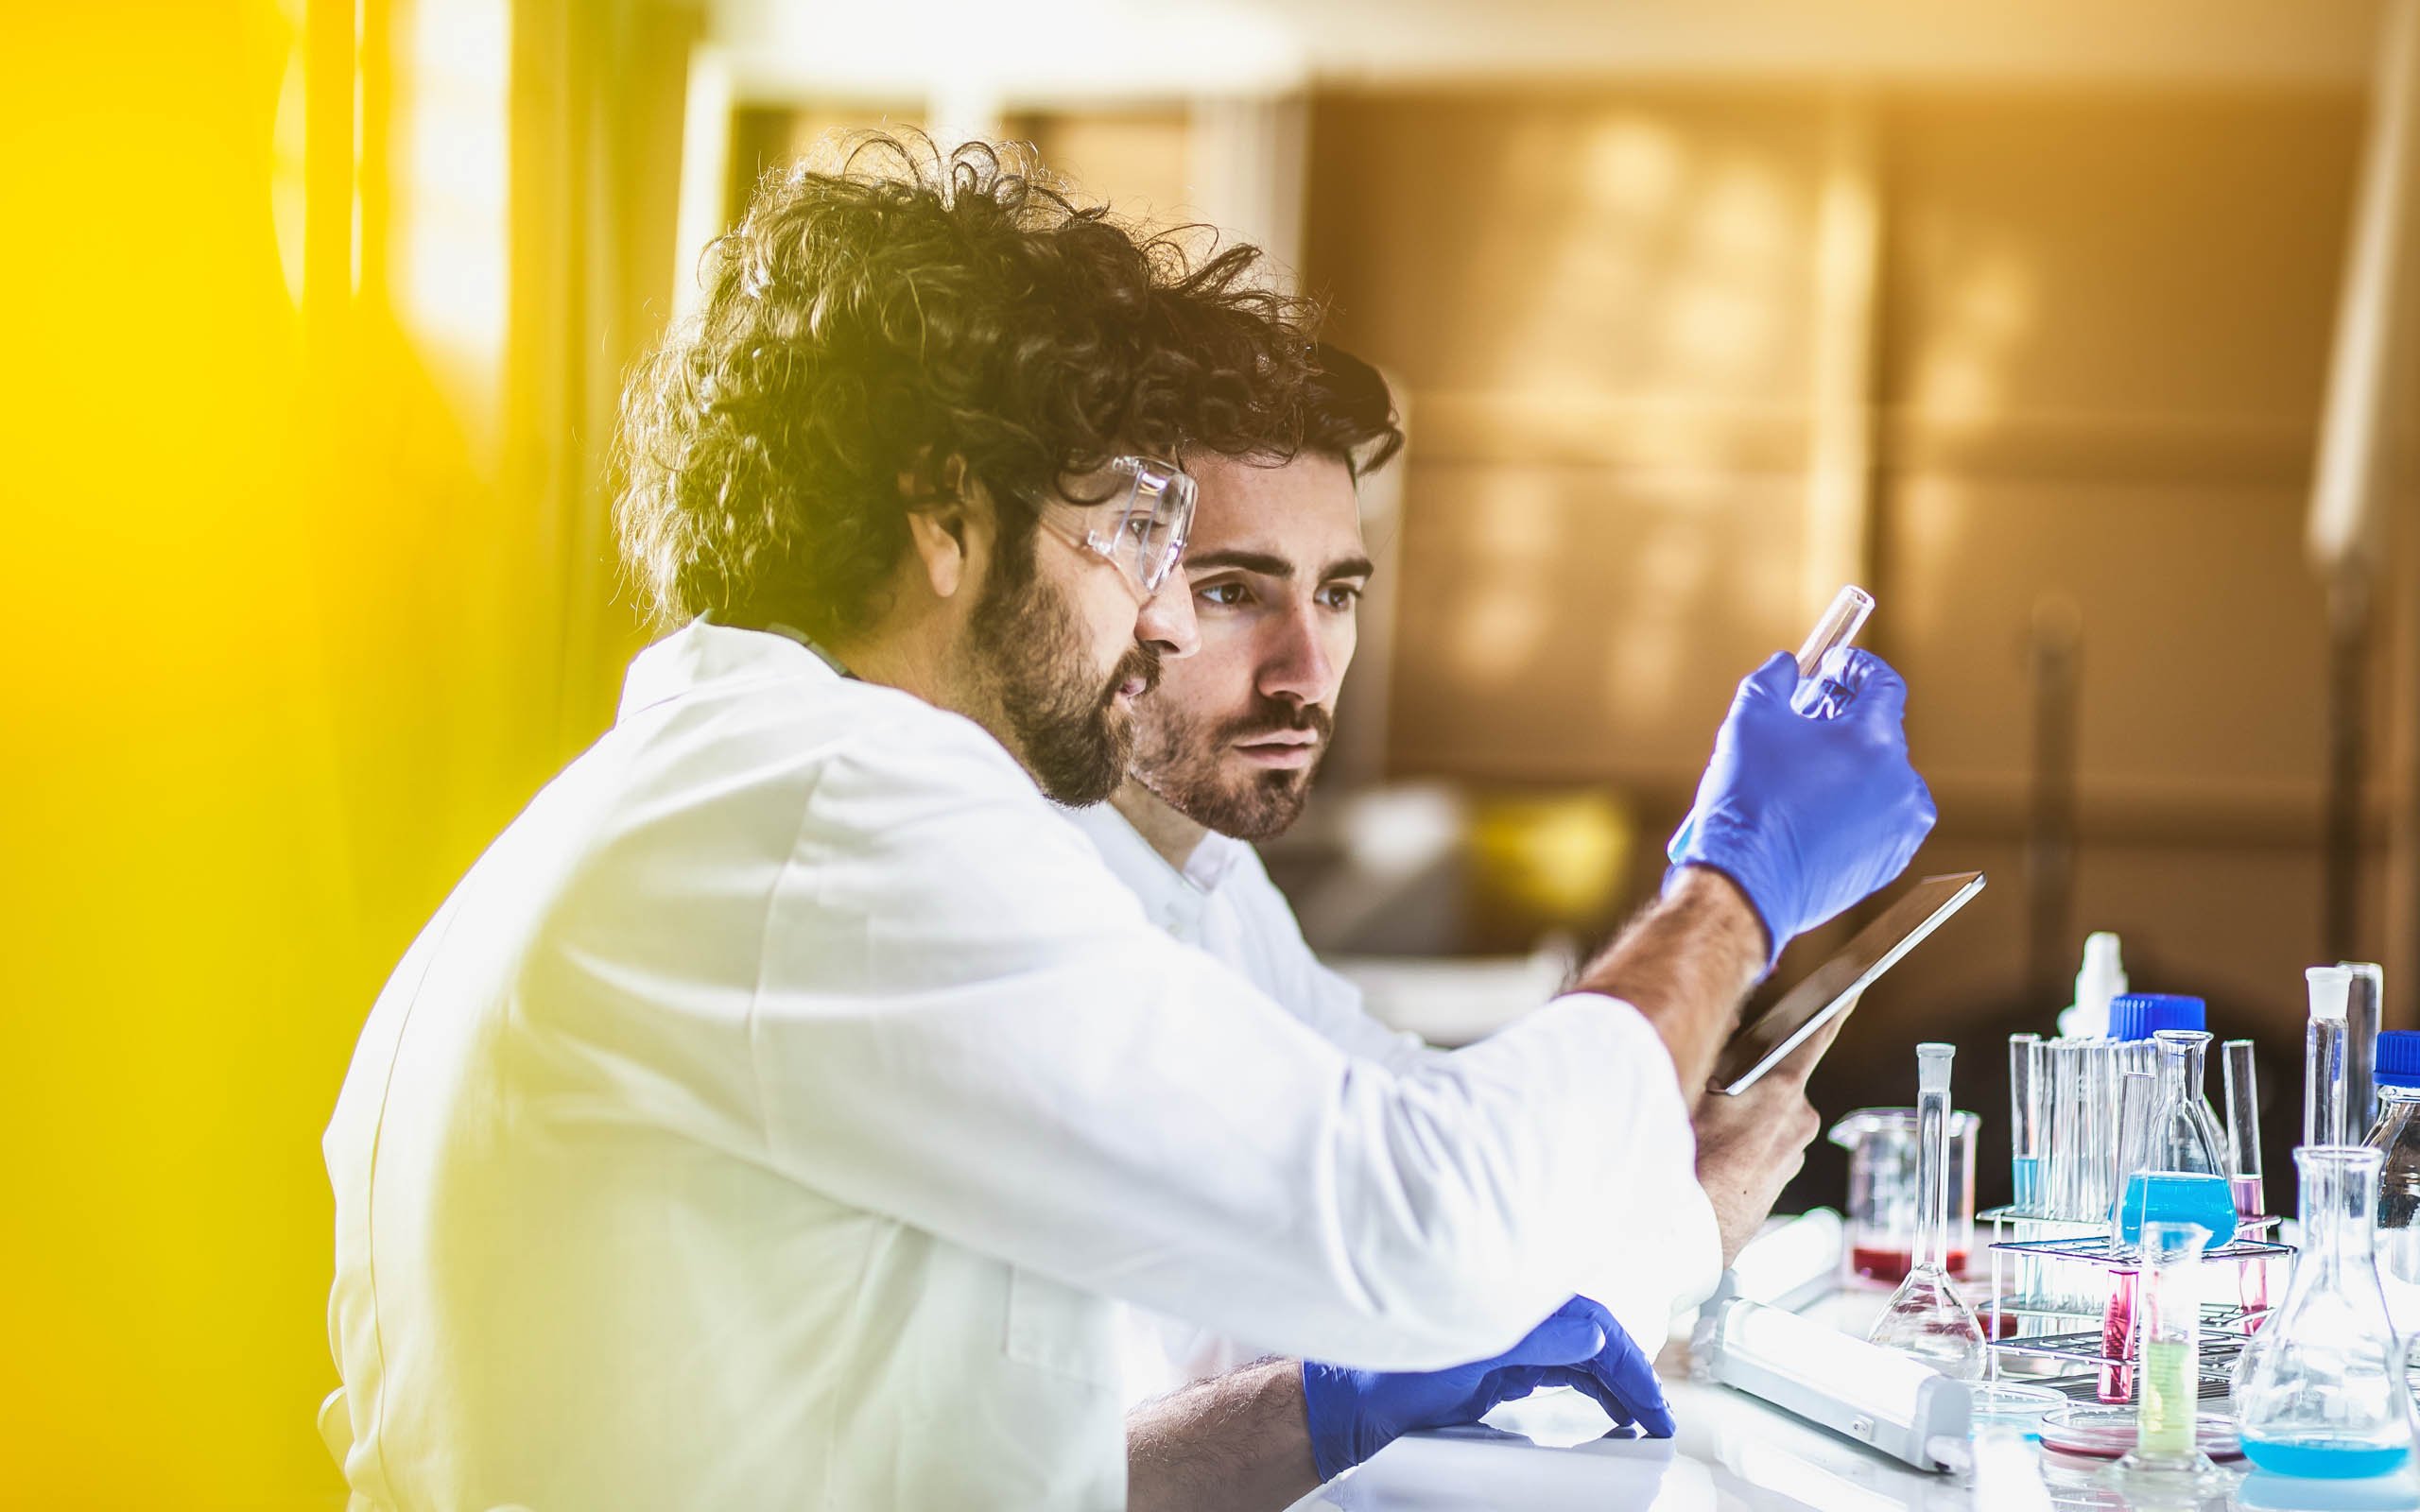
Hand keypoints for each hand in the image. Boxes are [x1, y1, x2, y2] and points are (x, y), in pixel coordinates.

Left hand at [1299, 1296, 1673, 1480]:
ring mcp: (1507, 1340)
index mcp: (1513, 1307)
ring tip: (1641, 1417)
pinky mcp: (1496, 1365)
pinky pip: (1558, 1370)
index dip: (1632, 1366)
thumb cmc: (1390, 1375)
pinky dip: (1588, 1386)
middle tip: (1658, 1421)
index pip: (1594, 1328)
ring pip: (1580, 1356)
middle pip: (1593, 1341)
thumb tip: (1594, 1337)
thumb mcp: (1466, 1358)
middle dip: (1632, 1376)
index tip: (1655, 1407)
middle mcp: (1515, 1317)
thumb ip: (1533, 1342)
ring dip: (1614, 1383)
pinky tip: (1604, 1405)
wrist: (1344, 1400)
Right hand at [1667, 649, 1934, 968]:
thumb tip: (1787, 665)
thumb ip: (1774, 679)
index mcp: (1873, 740)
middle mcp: (1900, 780)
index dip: (1856, 668)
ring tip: (1806, 771)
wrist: (1747, 883)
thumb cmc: (1749, 801)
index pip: (1884, 684)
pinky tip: (1815, 808)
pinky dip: (1857, 804)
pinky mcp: (1891, 858)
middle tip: (1805, 717)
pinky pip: (1882, 816)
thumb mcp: (1750, 720)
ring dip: (1852, 764)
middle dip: (1845, 717)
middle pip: (1881, 731)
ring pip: (1882, 776)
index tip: (1832, 666)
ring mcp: (1901, 824)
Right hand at [1693, 1008, 1843, 1266]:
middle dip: (1748, 1076)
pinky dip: (1741, 1143)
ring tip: (1700, 1131)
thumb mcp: (1688, 1088)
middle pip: (1777, 1078)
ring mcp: (1791, 1154)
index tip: (1853, 989)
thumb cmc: (1685, 1161)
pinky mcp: (1779, 1180)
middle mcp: (1798, 1121)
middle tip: (1707, 1088)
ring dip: (1741, 1115)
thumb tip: (1729, 1027)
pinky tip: (1709, 1155)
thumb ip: (1714, 1050)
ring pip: (1766, 1114)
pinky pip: (1762, 1146)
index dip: (1835, 1008)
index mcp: (1780, 1090)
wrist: (1682, 1235)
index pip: (1815, 1036)